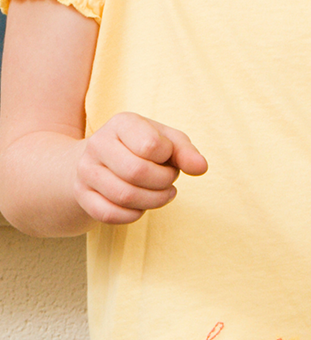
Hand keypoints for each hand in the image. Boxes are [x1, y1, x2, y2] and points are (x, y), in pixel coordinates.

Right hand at [74, 112, 207, 224]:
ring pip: (124, 196)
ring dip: (154, 200)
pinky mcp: (81, 195)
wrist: (100, 160)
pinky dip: (134, 215)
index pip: (151, 145)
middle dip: (164, 181)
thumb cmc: (143, 148)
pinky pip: (109, 214)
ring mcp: (85, 171)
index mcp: (122, 123)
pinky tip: (141, 207)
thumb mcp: (167, 141)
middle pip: (137, 172)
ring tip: (162, 193)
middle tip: (169, 179)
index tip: (168, 157)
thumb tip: (200, 168)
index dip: (169, 156)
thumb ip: (186, 152)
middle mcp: (98, 144)